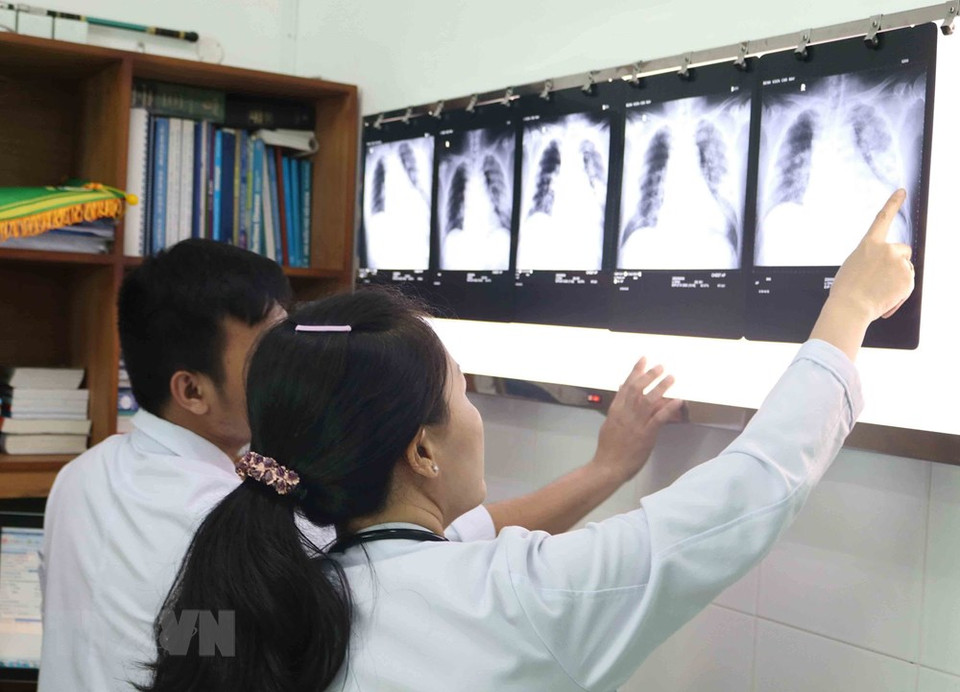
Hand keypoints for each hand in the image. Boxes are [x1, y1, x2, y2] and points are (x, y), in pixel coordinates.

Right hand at [591, 358, 684, 483]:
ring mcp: (636, 423)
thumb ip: (618, 410)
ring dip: (661, 387)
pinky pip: (659, 418)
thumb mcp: (609, 424)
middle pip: (638, 388)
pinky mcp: (646, 434)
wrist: (608, 466)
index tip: (643, 360)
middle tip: (660, 366)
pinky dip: (669, 408)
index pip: (626, 386)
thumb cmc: (608, 448)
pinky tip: (678, 401)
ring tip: (671, 378)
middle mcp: (625, 413)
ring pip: (649, 400)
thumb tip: (622, 396)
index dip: (635, 371)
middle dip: (649, 375)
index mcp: (616, 410)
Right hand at [829, 189, 914, 321]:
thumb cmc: (847, 290)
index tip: (902, 192)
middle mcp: (886, 249)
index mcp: (869, 244)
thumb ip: (872, 257)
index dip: (893, 203)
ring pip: (906, 268)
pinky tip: (886, 297)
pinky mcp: (908, 277)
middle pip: (902, 250)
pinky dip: (900, 291)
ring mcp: (899, 262)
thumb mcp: (854, 266)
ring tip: (880, 291)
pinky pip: (909, 283)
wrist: (851, 307)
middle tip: (884, 277)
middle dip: (898, 262)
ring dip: (898, 278)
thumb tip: (886, 263)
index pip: (883, 218)